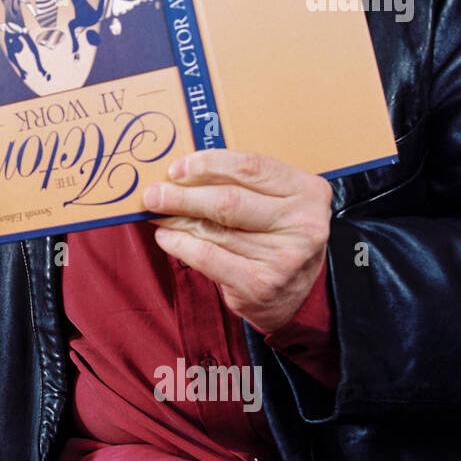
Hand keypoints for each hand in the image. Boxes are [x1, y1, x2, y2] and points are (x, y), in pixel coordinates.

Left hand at [142, 150, 331, 334]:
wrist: (295, 295)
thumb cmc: (276, 235)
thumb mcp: (275, 201)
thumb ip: (241, 183)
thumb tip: (181, 172)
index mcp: (308, 191)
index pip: (250, 167)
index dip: (208, 165)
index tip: (176, 169)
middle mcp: (302, 223)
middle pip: (228, 201)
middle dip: (183, 195)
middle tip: (153, 193)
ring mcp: (283, 257)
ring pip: (213, 230)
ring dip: (176, 220)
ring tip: (156, 213)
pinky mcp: (260, 284)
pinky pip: (207, 257)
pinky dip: (180, 245)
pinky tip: (166, 237)